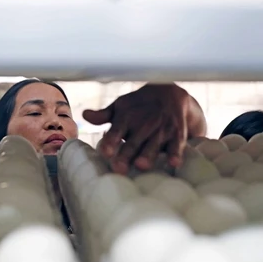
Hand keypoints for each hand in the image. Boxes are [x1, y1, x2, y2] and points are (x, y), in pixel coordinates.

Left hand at [83, 83, 206, 173]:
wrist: (170, 93)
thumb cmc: (139, 105)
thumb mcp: (121, 107)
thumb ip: (103, 115)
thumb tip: (85, 115)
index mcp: (127, 118)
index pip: (117, 130)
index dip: (111, 141)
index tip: (105, 152)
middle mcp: (144, 124)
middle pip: (134, 142)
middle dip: (126, 154)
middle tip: (118, 168)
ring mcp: (161, 129)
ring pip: (154, 144)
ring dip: (148, 154)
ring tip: (141, 165)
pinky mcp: (177, 134)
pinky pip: (177, 145)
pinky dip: (176, 153)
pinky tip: (174, 164)